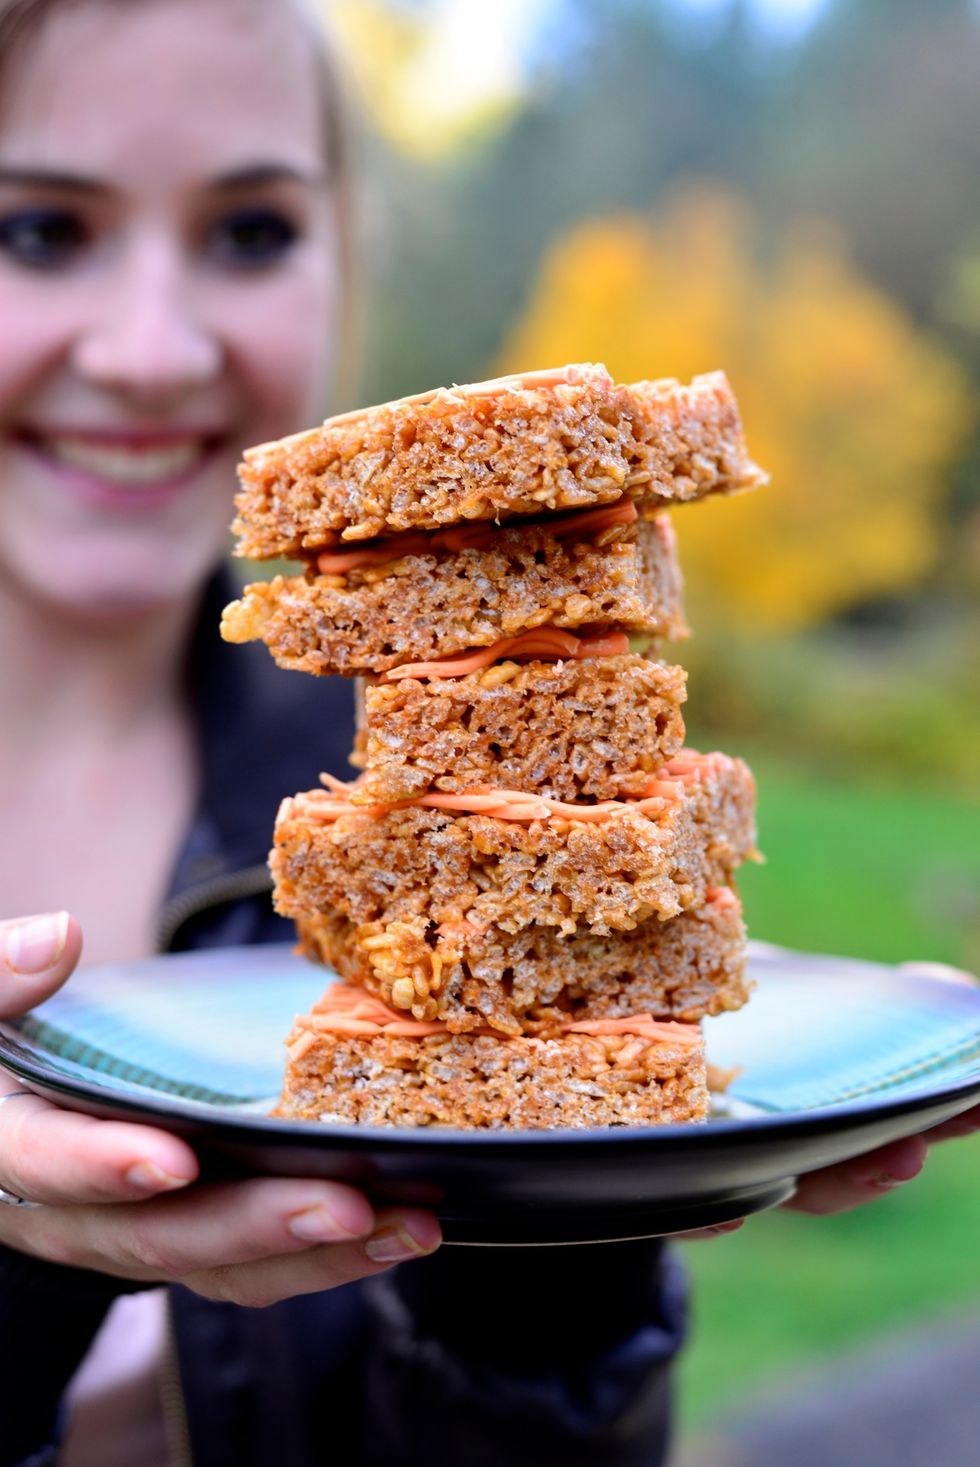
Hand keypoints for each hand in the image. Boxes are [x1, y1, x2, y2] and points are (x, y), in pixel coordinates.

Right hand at [0, 912, 440, 1305]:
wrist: (12, 1103)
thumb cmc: (4, 1042)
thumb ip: (2, 977)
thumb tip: (56, 938)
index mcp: (12, 1150)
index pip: (47, 1166)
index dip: (105, 1166)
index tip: (174, 1159)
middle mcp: (73, 1214)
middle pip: (160, 1235)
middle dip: (258, 1223)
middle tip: (347, 1205)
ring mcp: (139, 1236)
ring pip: (224, 1265)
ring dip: (321, 1254)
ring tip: (410, 1225)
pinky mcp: (193, 1238)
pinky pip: (257, 1262)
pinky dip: (330, 1254)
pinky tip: (402, 1226)